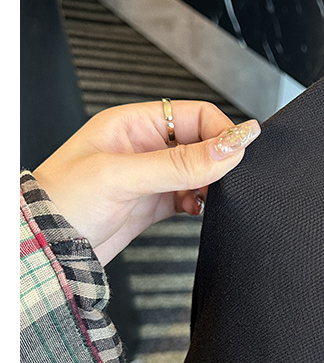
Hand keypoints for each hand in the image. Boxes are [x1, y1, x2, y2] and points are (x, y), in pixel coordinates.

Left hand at [33, 101, 259, 265]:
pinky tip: (194, 210)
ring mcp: (149, 176)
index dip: (220, 132)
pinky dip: (199, 204)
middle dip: (218, 160)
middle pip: (201, 142)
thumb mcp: (124, 176)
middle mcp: (144, 146)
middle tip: (225, 180)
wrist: (46, 249)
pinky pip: (189, 196)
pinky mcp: (152, 204)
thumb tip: (230, 148)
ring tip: (207, 198)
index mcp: (133, 123)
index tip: (237, 154)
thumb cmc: (64, 202)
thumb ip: (180, 164)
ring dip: (210, 184)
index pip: (195, 114)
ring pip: (198, 171)